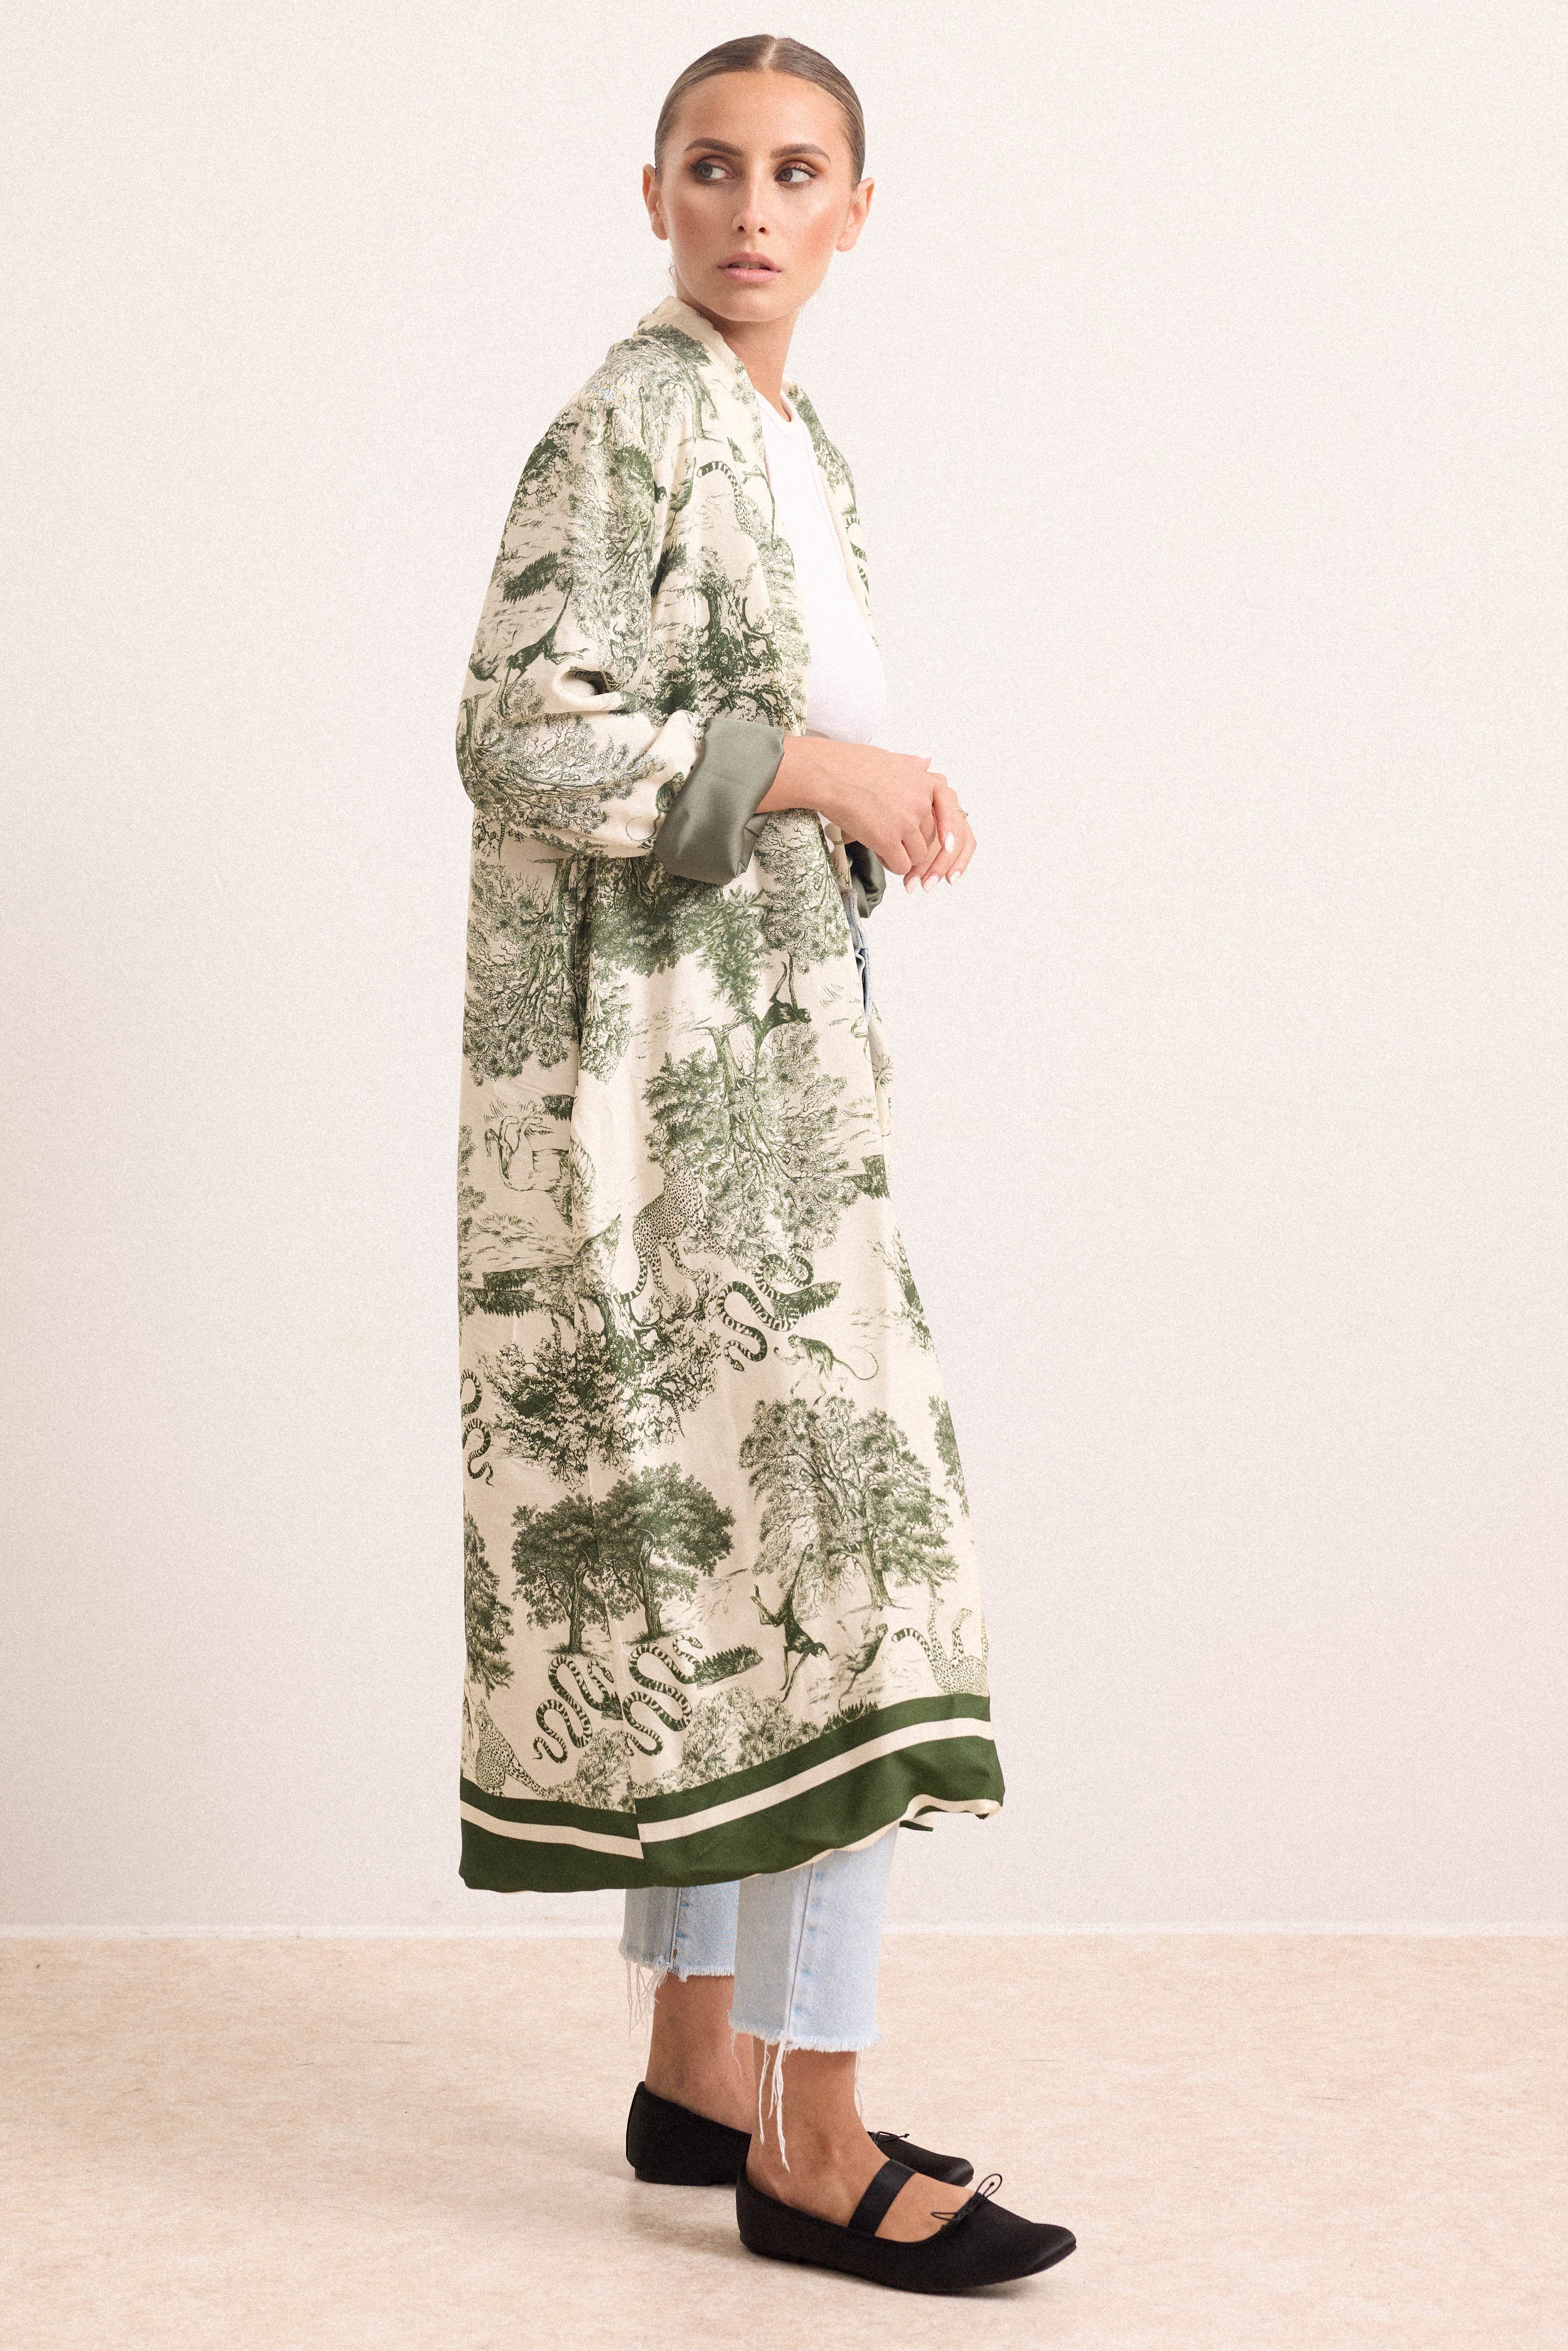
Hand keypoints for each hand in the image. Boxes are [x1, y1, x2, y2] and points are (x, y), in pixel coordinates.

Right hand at [760, 737, 976, 886]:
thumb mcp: (890, 758)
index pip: (948, 813)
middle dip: (916, 846)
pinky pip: (902, 865)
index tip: (946, 847)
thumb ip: (912, 764)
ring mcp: (906, 821)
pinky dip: (893, 865)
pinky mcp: (889, 839)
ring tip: (882, 846)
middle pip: (931, 838)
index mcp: (924, 781)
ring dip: (903, 856)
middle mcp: (921, 801)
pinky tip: (879, 854)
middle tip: (897, 847)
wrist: (828, 775)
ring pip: (918, 855)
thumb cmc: (851, 765)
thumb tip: (926, 761)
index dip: (946, 833)